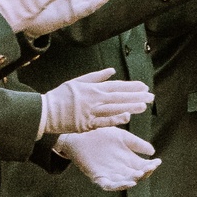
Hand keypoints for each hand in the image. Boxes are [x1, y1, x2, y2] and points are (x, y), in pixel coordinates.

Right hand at [37, 66, 151, 134]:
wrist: (44, 112)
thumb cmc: (60, 96)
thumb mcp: (77, 81)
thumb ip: (96, 77)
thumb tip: (112, 71)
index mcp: (92, 88)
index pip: (116, 86)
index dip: (131, 87)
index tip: (144, 86)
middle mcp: (93, 99)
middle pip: (118, 97)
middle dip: (136, 96)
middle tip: (151, 96)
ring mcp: (90, 112)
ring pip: (114, 109)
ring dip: (130, 107)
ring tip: (144, 106)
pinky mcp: (86, 124)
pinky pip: (103, 122)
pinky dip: (115, 119)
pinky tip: (127, 117)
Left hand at [53, 125, 158, 191]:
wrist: (80, 135)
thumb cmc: (101, 134)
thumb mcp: (122, 137)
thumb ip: (136, 143)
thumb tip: (152, 152)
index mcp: (128, 160)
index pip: (143, 166)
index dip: (151, 166)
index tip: (157, 161)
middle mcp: (120, 169)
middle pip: (136, 175)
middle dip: (144, 173)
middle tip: (149, 168)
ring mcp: (109, 173)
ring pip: (124, 182)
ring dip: (132, 180)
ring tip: (139, 175)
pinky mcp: (98, 176)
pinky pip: (108, 185)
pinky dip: (118, 186)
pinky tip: (127, 183)